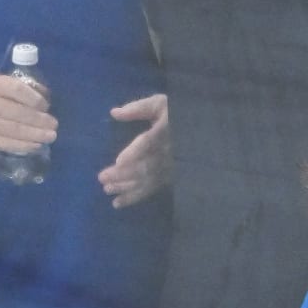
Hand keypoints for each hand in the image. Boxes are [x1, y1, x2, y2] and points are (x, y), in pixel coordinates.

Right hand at [0, 71, 55, 153]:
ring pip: (12, 129)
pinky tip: (35, 145)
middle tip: (54, 124)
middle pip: (17, 112)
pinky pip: (3, 143)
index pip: (15, 89)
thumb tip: (42, 96)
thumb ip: (8, 88)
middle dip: (39, 120)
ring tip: (50, 136)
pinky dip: (22, 145)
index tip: (45, 105)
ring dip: (35, 134)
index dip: (34, 98)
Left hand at [99, 93, 170, 208]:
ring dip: (127, 187)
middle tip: (102, 178)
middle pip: (144, 166)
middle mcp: (168, 152)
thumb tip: (114, 113)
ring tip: (107, 190)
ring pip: (147, 180)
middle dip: (123, 174)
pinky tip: (118, 203)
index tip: (119, 161)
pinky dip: (135, 197)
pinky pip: (151, 189)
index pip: (149, 143)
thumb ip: (138, 108)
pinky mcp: (169, 177)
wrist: (204, 130)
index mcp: (165, 132)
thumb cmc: (179, 113)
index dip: (135, 152)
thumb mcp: (160, 103)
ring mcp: (170, 167)